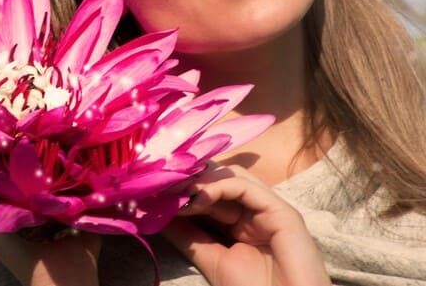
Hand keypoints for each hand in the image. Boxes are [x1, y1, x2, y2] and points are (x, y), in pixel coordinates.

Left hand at [162, 164, 329, 285]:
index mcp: (243, 220)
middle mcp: (257, 209)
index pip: (210, 190)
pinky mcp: (282, 212)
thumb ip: (189, 237)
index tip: (154, 188)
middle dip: (190, 178)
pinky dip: (218, 186)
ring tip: (177, 190)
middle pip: (220, 178)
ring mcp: (270, 208)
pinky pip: (246, 186)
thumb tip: (159, 217)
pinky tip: (197, 197)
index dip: (184, 186)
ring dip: (201, 179)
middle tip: (161, 181)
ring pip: (233, 175)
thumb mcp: (212, 261)